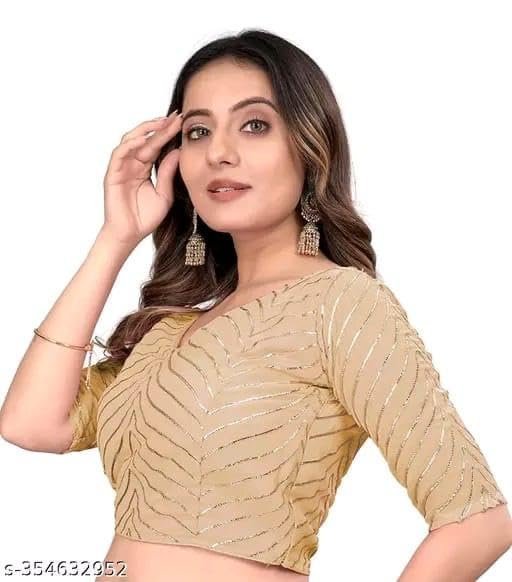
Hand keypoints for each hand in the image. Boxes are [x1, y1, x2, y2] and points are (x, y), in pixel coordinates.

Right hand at [101, 110, 182, 245]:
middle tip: (175, 117)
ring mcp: (121, 168)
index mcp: (144, 168)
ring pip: (131, 141)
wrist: (130, 234)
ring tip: (161, 123)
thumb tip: (178, 151)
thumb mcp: (164, 193)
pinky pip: (119, 154)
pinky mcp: (112, 174)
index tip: (181, 122)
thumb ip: (168, 172)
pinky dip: (129, 144)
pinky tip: (143, 139)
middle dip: (160, 127)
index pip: (156, 146)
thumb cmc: (145, 217)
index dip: (167, 133)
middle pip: (146, 139)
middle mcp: (132, 164)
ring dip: (145, 130)